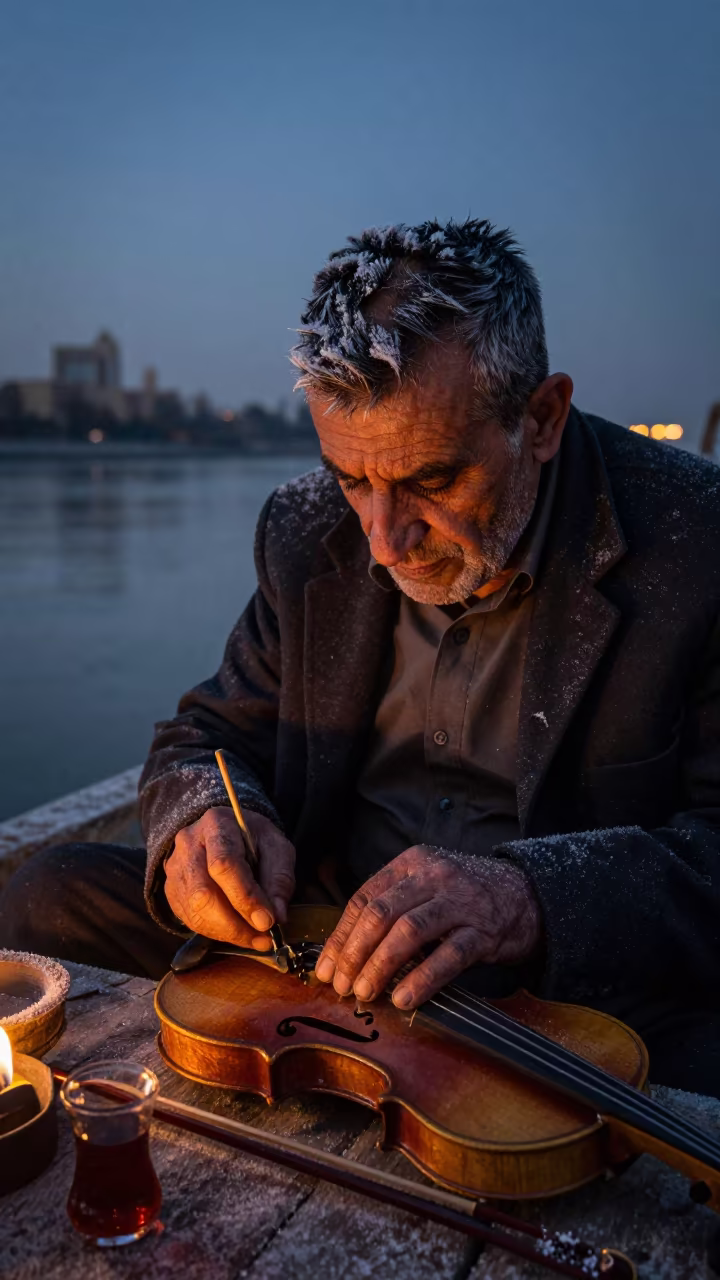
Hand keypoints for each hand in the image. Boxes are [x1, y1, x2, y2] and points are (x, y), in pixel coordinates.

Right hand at [164, 806, 295, 948]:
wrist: (223, 832)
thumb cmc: (252, 838)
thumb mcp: (275, 845)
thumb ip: (279, 877)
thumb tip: (278, 915)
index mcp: (216, 825)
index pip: (224, 864)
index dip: (245, 897)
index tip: (267, 921)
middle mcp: (188, 845)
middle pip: (203, 893)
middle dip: (235, 923)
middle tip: (264, 938)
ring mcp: (176, 869)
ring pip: (194, 911)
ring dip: (228, 932)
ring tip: (255, 939)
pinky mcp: (172, 890)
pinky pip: (191, 920)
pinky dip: (217, 932)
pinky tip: (237, 932)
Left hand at [315, 845, 540, 1009]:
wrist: (525, 895)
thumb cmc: (465, 896)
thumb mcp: (426, 886)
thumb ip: (392, 907)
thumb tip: (346, 952)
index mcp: (412, 862)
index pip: (365, 898)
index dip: (342, 936)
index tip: (327, 968)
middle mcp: (434, 875)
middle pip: (381, 914)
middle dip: (355, 953)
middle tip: (341, 986)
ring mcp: (461, 901)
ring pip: (409, 932)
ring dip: (380, 966)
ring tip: (365, 993)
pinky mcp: (484, 930)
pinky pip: (448, 956)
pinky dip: (422, 979)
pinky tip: (404, 998)